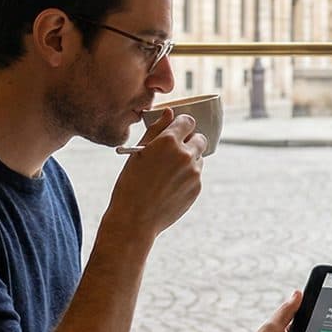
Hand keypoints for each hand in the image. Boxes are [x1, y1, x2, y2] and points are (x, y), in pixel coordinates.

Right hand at [106, 111, 206, 238]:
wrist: (135, 218)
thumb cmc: (130, 183)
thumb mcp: (138, 153)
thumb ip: (156, 130)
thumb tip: (170, 112)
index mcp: (169, 141)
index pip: (188, 121)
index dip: (182, 125)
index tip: (177, 130)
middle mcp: (185, 154)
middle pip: (200, 138)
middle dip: (190, 141)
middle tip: (176, 151)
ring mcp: (194, 172)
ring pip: (199, 158)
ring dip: (189, 160)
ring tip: (168, 173)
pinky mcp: (196, 188)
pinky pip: (196, 176)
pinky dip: (187, 177)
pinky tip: (170, 187)